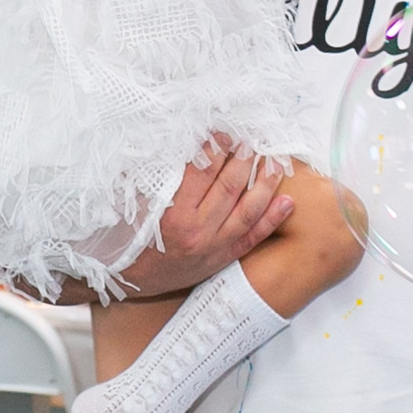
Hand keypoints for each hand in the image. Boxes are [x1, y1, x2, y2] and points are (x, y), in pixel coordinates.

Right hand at [116, 143, 292, 297]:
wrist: (128, 279)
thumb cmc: (126, 237)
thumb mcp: (131, 203)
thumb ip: (152, 176)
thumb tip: (171, 145)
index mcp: (171, 213)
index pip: (200, 171)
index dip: (214, 148)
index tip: (222, 132)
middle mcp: (196, 230)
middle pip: (228, 187)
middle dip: (243, 159)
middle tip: (251, 139)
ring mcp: (213, 246)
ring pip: (248, 211)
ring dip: (264, 184)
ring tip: (274, 163)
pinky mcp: (222, 258)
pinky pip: (253, 237)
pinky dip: (272, 220)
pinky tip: (286, 201)